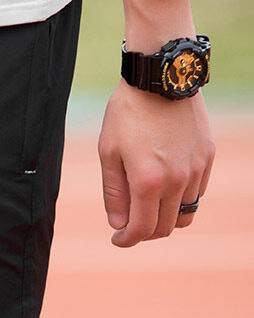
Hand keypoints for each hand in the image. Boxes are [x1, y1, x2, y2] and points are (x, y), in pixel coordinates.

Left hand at [97, 79, 214, 246]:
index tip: (117, 239)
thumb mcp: (109, 153)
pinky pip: (198, 192)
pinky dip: (181, 199)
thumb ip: (114, 193)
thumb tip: (118, 224)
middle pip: (165, 227)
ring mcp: (197, 168)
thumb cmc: (127, 114)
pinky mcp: (208, 156)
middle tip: (129, 225)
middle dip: (144, 233)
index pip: (142, 229)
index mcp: (148, 181)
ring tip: (147, 207)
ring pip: (185, 214)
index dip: (127, 240)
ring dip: (165, 218)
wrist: (161, 77)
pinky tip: (164, 187)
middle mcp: (178, 180)